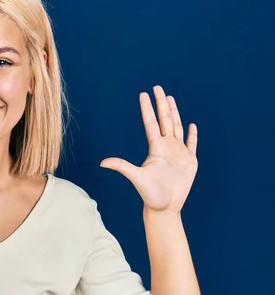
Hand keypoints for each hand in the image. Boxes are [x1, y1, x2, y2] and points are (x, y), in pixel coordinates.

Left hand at [100, 85, 197, 212]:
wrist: (164, 207)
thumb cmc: (149, 194)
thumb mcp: (136, 177)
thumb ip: (122, 166)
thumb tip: (102, 162)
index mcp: (155, 147)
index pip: (151, 123)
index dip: (148, 108)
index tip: (144, 94)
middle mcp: (166, 147)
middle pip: (165, 120)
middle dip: (161, 104)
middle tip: (157, 87)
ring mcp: (178, 153)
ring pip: (177, 127)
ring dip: (174, 113)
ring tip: (170, 99)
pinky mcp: (190, 161)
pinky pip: (192, 144)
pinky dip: (192, 134)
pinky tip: (191, 125)